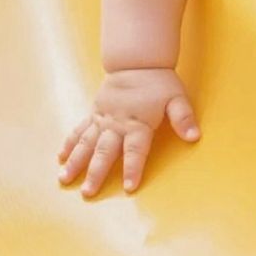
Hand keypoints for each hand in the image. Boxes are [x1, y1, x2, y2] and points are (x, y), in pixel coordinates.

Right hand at [58, 69, 199, 198]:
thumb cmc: (158, 83)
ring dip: (75, 162)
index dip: (133, 168)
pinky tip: (61, 158)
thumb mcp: (177, 99)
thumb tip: (194, 136)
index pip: (136, 150)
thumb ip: (184, 118)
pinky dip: (69, 144)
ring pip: (86, 143)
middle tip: (87, 192)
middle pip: (104, 151)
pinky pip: (79, 130)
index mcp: (138, 123)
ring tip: (64, 179)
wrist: (136, 62)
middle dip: (96, 173)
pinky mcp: (94, 114)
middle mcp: (116, 124)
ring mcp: (102, 119)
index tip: (129, 187)